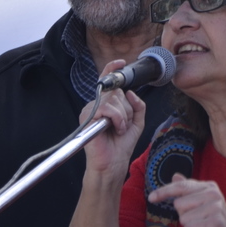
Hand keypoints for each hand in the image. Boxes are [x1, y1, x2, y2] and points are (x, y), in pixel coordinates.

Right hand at [80, 62, 145, 177]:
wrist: (113, 163)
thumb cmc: (121, 145)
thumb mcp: (136, 122)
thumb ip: (138, 106)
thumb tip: (130, 92)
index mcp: (106, 104)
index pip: (108, 82)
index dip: (113, 70)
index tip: (121, 62)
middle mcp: (97, 104)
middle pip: (117, 92)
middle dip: (127, 109)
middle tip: (123, 125)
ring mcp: (90, 109)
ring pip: (114, 99)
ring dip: (123, 117)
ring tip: (119, 130)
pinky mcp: (87, 116)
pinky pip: (108, 108)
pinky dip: (118, 119)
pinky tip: (115, 130)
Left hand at [148, 174, 225, 226]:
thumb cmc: (215, 224)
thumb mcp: (202, 204)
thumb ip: (189, 191)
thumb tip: (175, 176)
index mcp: (209, 186)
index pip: (181, 186)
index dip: (164, 192)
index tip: (150, 198)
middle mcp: (213, 194)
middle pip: (179, 205)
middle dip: (185, 217)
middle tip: (200, 221)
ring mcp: (216, 208)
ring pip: (183, 219)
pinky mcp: (215, 224)